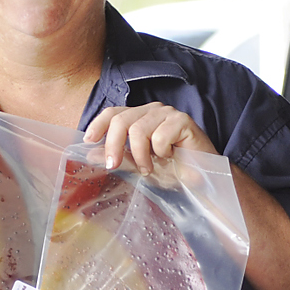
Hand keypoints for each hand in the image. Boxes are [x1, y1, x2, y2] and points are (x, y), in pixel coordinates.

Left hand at [83, 103, 214, 173]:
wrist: (202, 179)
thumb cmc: (173, 171)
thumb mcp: (140, 166)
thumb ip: (119, 158)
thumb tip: (91, 154)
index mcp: (140, 117)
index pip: (113, 112)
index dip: (98, 124)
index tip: (88, 141)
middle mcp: (153, 111)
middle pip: (122, 120)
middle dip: (113, 145)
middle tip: (113, 165)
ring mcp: (168, 113)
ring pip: (139, 129)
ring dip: (141, 155)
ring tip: (149, 169)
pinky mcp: (183, 120)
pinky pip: (160, 135)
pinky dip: (162, 152)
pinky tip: (171, 157)